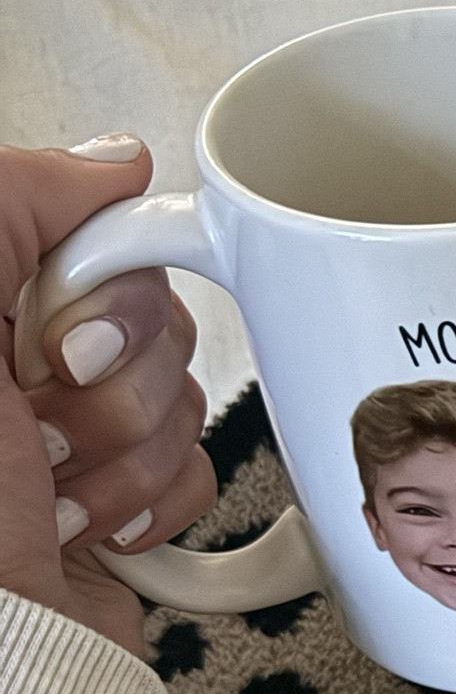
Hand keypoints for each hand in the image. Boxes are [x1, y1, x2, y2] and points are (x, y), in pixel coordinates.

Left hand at [0, 139, 215, 656]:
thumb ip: (16, 203)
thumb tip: (115, 164)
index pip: (106, 241)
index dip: (110, 296)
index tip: (57, 345)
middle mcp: (30, 363)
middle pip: (161, 321)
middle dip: (116, 388)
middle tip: (42, 427)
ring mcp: (81, 437)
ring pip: (186, 400)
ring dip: (125, 460)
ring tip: (50, 495)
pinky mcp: (126, 505)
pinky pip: (199, 475)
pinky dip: (150, 510)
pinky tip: (82, 529)